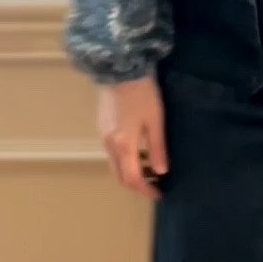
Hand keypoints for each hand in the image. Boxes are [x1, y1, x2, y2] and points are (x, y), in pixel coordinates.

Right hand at [97, 76, 168, 200]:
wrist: (119, 68)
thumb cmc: (142, 94)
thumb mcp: (155, 121)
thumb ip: (157, 148)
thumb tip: (161, 171)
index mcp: (123, 145)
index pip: (131, 178)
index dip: (145, 190)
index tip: (158, 193)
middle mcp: (109, 144)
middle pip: (119, 175)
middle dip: (136, 184)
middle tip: (155, 184)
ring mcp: (102, 135)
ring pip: (114, 164)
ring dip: (130, 171)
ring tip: (149, 167)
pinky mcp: (101, 126)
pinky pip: (111, 152)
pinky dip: (124, 159)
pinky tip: (138, 151)